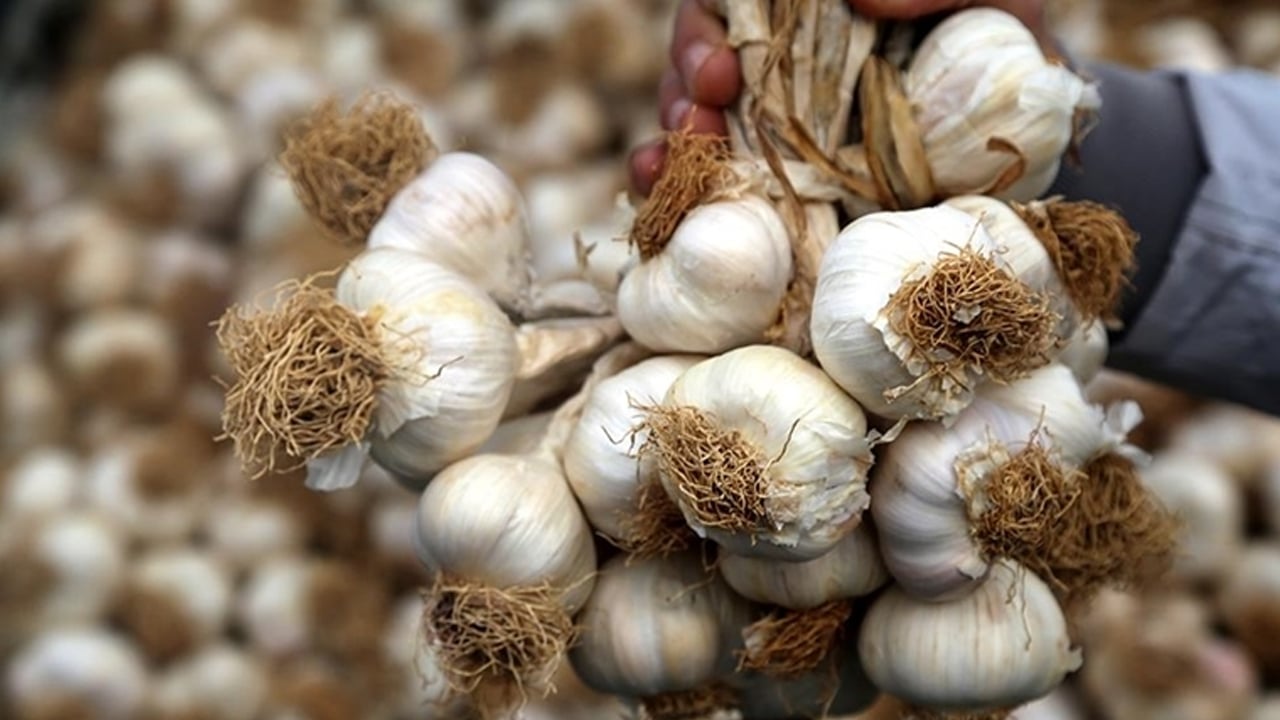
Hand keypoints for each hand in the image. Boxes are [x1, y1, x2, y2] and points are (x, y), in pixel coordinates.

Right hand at [628, 0, 1049, 196]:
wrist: (1026, 122)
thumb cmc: (1000, 38)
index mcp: (811, 9)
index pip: (730, 8)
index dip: (706, 34)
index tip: (722, 70)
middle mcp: (781, 59)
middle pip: (699, 62)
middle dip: (684, 91)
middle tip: (699, 118)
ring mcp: (776, 122)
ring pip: (694, 120)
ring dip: (676, 145)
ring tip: (676, 172)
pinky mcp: (784, 182)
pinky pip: (716, 184)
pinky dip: (683, 197)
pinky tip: (667, 208)